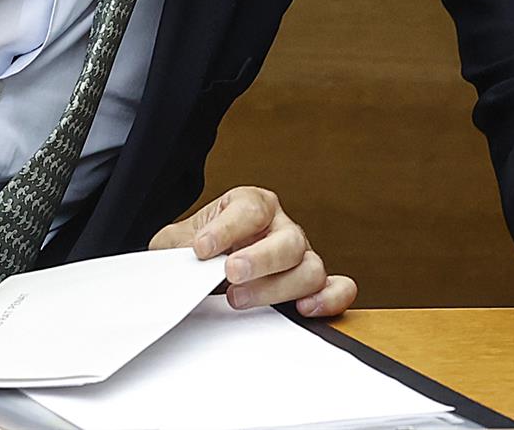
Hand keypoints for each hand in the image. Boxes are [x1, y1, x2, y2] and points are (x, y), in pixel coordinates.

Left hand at [149, 187, 356, 316]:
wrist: (204, 265)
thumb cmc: (197, 249)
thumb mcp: (176, 241)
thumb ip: (175, 247)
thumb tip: (176, 260)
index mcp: (252, 205)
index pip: (250, 208)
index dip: (227, 229)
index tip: (202, 248)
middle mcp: (281, 227)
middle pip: (288, 239)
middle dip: (260, 259)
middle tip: (231, 272)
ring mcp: (299, 255)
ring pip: (310, 268)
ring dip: (279, 287)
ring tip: (239, 298)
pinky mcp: (311, 283)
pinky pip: (337, 287)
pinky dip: (330, 298)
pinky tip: (305, 308)